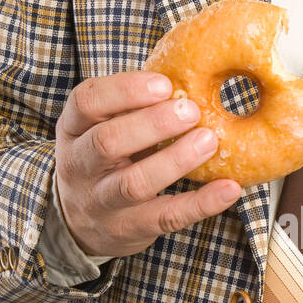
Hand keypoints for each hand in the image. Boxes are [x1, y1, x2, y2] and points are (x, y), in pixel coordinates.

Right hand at [55, 71, 240, 256]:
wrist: (79, 221)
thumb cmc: (104, 159)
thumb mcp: (101, 127)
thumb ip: (131, 106)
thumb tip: (190, 74)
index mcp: (73, 128)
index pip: (86, 101)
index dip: (124, 90)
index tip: (164, 83)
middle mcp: (79, 165)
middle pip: (107, 142)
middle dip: (152, 124)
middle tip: (191, 110)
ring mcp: (101, 201)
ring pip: (134, 183)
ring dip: (175, 160)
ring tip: (209, 141)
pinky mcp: (129, 228)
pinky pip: (166, 217)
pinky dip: (201, 203)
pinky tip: (229, 189)